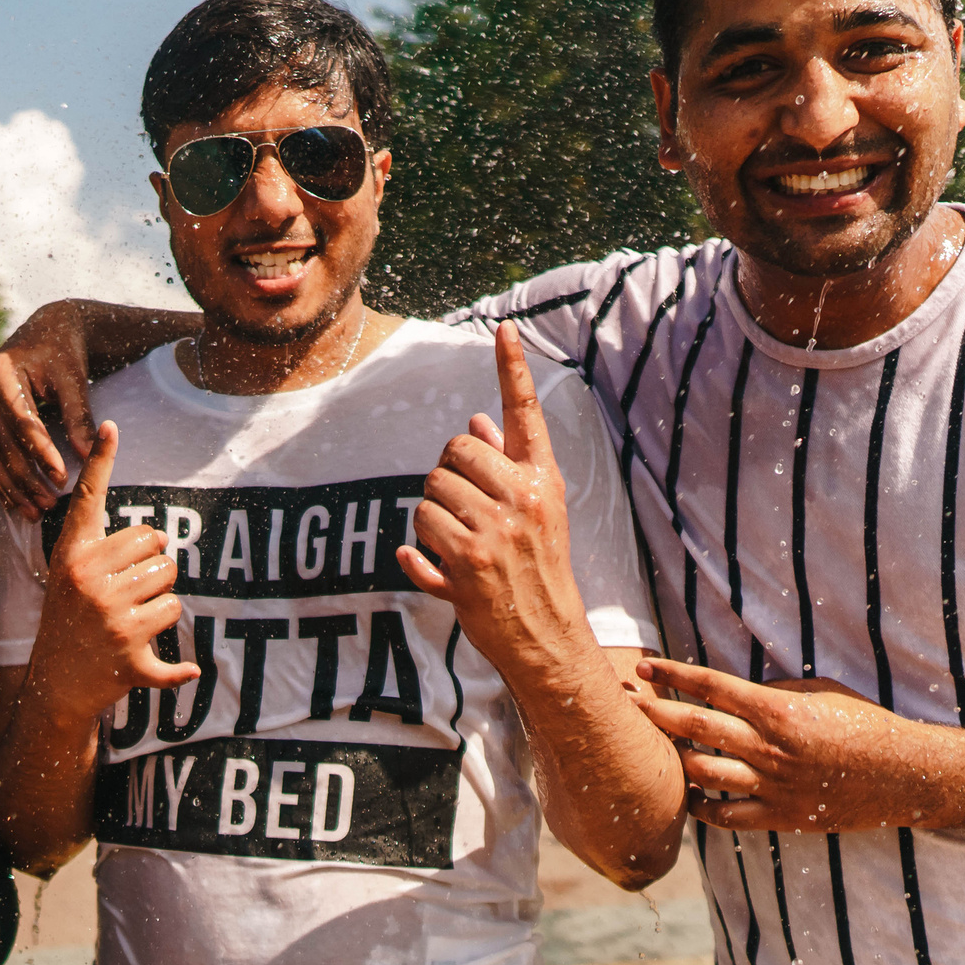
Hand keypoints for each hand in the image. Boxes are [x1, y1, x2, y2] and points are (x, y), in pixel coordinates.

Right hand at [0, 303, 96, 520]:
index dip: (42, 451)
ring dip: (13, 486)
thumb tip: (88, 455)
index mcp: (2, 371)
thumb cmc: (64, 353)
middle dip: (26, 476)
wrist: (48, 332)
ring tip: (36, 512)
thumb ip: (78, 415)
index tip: (63, 476)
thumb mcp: (74, 380)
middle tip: (49, 503)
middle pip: (4, 442)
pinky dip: (1, 481)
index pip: (23, 420)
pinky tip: (16, 503)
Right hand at [18, 421, 200, 723]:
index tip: (111, 426)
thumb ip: (98, 547)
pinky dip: (181, 662)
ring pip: (172, 587)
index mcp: (72, 557)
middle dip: (156, 568)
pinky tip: (183, 670)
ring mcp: (109, 617)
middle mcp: (88, 580)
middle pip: (158, 547)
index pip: (89, 501)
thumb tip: (150, 527)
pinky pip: (176, 632)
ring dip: (163, 605)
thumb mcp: (69, 577)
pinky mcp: (129, 654)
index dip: (102, 462)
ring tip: (134, 621)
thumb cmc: (69, 620)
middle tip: (131, 593)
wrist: (54, 686)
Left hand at [395, 322, 592, 671]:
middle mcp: (521, 498)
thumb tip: (476, 417)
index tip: (504, 328)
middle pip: (453, 450)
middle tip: (461, 509)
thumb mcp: (538, 512)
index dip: (513, 369)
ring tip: (458, 544)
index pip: (525, 413)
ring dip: (430, 518)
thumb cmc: (540, 569)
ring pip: (428, 493)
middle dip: (445, 475)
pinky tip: (439, 568)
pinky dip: (418, 554)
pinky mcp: (466, 566)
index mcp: (542, 479)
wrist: (548, 635)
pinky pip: (417, 534)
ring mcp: (493, 531)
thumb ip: (509, 465)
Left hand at [634, 659, 934, 832]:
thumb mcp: (821, 693)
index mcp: (779, 711)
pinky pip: (727, 816)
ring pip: (703, 772)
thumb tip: (731, 693)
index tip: (645, 668)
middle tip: (624, 703)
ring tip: (650, 750)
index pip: (712, 687)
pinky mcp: (781, 817)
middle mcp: (769, 748)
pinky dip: (701, 807)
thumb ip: (773, 691)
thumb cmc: (865, 724)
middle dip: (654, 713)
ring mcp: (772, 786)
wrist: (904, 776)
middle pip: (694, 728)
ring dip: (672, 760)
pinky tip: (687, 795)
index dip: (674, 675)